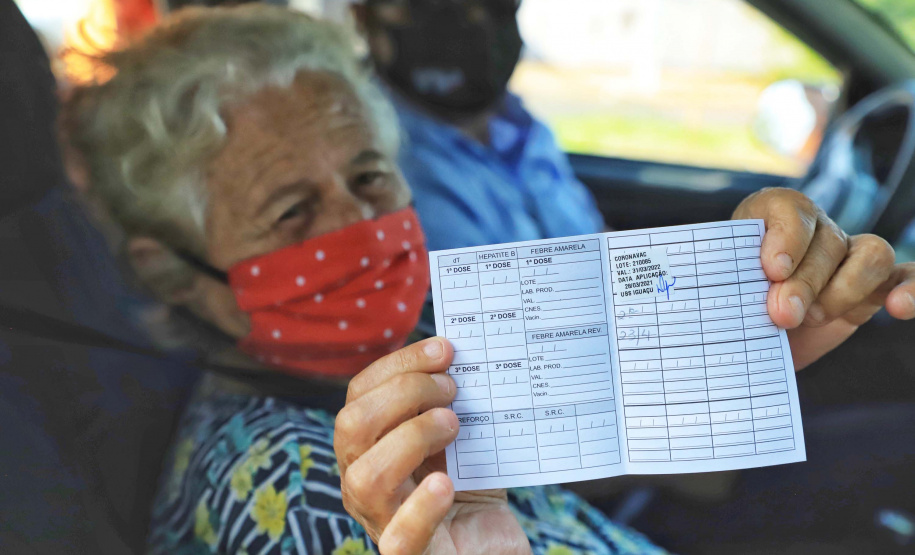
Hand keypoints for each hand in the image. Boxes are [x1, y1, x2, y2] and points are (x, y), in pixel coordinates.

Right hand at [334, 337, 529, 554]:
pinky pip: (400, 537)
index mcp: (369, 445)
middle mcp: (363, 480)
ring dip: (413, 437)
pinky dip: (421, 506)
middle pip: (352, 425)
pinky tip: (446, 483)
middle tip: (452, 391)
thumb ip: (453, 402)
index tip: (444, 349)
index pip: (360, 394)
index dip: (398, 365)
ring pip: (366, 476)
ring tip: (453, 428)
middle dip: (404, 393)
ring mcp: (380, 521)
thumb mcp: (461, 437)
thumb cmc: (473, 489)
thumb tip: (460, 355)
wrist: (493, 547)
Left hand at [733, 188, 914, 369]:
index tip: (772, 269)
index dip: (786, 238)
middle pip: (828, 242)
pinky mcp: (872, 288)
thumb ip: (732, 282)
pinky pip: (903, 277)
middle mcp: (816, 230)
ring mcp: (848, 258)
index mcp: (771, 217)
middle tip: (782, 313)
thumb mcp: (720, 288)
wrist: (743, 337)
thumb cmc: (727, 306)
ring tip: (814, 317)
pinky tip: (899, 307)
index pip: (789, 209)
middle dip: (805, 282)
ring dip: (845, 289)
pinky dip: (909, 289)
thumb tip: (761, 299)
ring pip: (871, 255)